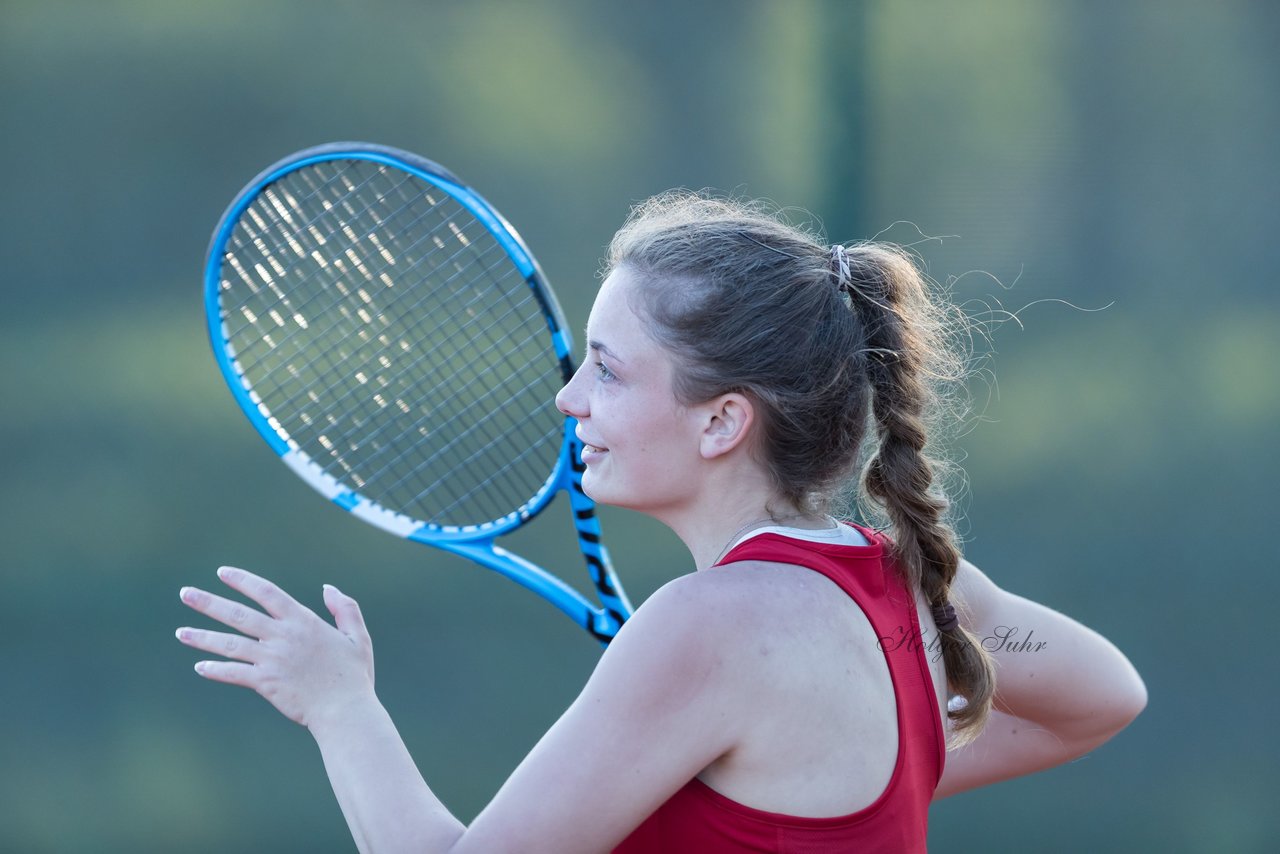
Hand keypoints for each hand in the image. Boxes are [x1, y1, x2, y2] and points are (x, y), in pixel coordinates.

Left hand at [177, 566, 375, 728]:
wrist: (345, 710)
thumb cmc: (353, 676)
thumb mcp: (357, 637)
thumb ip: (345, 608)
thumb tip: (327, 588)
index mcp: (303, 622)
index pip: (266, 592)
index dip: (243, 580)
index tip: (222, 573)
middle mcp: (283, 637)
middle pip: (239, 614)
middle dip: (209, 603)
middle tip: (185, 593)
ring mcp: (272, 660)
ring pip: (230, 644)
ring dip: (202, 638)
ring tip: (181, 632)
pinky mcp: (265, 683)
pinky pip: (234, 674)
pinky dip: (216, 670)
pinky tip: (200, 667)